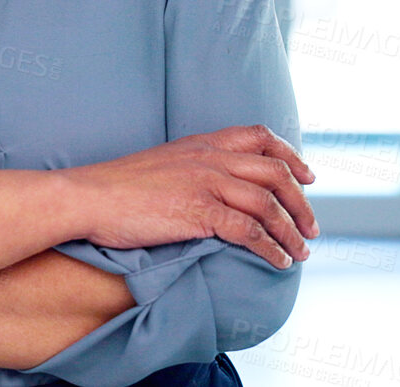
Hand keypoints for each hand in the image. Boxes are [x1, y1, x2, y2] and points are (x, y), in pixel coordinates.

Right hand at [60, 125, 318, 268]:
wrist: (87, 197)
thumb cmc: (117, 187)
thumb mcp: (163, 163)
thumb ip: (193, 168)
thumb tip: (214, 189)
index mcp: (203, 143)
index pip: (261, 137)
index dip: (291, 156)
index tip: (307, 176)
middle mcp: (211, 158)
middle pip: (276, 173)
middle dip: (302, 202)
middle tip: (312, 228)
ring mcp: (206, 183)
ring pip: (269, 205)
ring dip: (292, 231)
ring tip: (301, 252)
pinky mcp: (199, 211)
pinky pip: (249, 232)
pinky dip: (271, 249)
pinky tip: (278, 262)